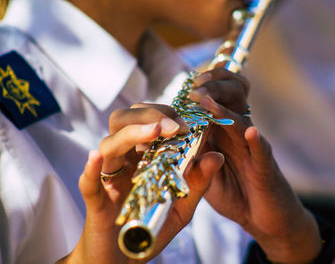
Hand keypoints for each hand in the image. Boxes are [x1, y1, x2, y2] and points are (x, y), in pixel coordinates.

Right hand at [57, 105, 223, 262]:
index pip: (149, 121)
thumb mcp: (182, 206)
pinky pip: (88, 181)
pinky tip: (97, 157)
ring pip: (109, 144)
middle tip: (173, 126)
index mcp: (143, 157)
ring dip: (131, 134)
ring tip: (155, 131)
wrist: (126, 258)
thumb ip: (198, 182)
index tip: (188, 122)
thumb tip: (217, 156)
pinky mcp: (96, 201)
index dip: (167, 114)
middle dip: (149, 115)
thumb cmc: (152, 228)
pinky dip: (91, 168)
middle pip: (124, 121)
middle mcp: (124, 161)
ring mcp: (109, 179)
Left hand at [190, 69, 321, 263]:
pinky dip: (255, 141)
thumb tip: (172, 141)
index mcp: (223, 131)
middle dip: (213, 86)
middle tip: (195, 86)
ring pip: (242, 119)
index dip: (202, 87)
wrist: (263, 218)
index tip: (185, 83)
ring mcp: (252, 148)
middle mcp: (238, 134)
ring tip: (206, 100)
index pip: (215, 99)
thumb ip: (192, 157)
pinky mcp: (265, 167)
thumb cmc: (234, 193)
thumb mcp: (205, 174)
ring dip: (224, 109)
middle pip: (232, 98)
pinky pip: (261, 151)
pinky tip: (249, 133)